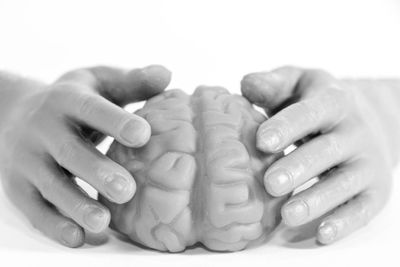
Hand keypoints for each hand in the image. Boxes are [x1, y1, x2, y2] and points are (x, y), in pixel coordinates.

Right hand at [0, 65, 170, 246]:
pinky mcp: (20, 187)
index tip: (143, 135)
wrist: (16, 112)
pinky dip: (55, 225)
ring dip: (75, 205)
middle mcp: (43, 129)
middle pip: (69, 152)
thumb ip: (132, 81)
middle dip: (97, 171)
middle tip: (127, 190)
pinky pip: (35, 209)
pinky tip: (79, 238)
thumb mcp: (99, 82)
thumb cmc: (74, 99)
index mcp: (67, 100)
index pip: (91, 109)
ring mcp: (28, 160)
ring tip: (102, 223)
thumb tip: (167, 74)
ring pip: (50, 185)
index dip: (115, 121)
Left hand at [241, 66, 391, 243]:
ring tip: (288, 215)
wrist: (366, 119)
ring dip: (317, 200)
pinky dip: (345, 222)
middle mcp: (355, 131)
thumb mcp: (297, 84)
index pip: (310, 113)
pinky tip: (322, 234)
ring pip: (344, 182)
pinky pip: (362, 208)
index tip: (262, 141)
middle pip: (326, 151)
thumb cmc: (315, 103)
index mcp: (333, 101)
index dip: (287, 126)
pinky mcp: (375, 189)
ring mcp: (367, 162)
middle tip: (271, 183)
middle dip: (299, 168)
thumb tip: (245, 83)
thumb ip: (273, 85)